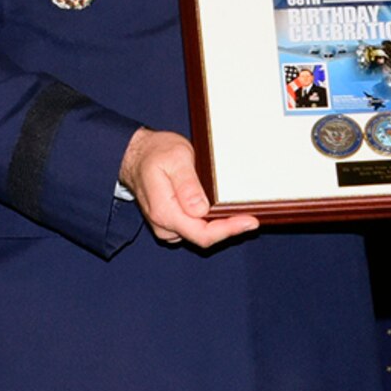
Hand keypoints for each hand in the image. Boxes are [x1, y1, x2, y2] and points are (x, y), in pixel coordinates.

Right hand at [118, 128, 258, 247]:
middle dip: (229, 228)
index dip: (228, 230)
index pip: (201, 233)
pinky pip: (195, 228)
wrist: (137, 156)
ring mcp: (167, 226)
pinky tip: (224, 211)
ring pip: (201, 235)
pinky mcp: (172, 223)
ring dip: (221, 226)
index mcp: (165, 212)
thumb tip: (200, 210)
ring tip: (241, 212)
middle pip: (204, 237)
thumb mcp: (175, 159)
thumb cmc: (156, 153)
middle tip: (253, 216)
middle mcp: (165, 225)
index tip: (250, 222)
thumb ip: (187, 185)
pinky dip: (212, 222)